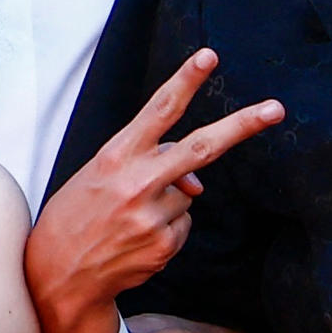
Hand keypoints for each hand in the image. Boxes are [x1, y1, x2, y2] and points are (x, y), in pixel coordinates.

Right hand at [24, 50, 282, 332]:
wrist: (56, 275)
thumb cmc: (76, 217)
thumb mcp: (100, 177)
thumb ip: (147, 165)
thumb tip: (198, 183)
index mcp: (115, 156)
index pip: (157, 111)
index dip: (185, 81)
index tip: (208, 57)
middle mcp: (136, 182)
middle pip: (201, 146)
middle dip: (242, 126)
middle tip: (276, 109)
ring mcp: (152, 216)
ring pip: (186, 196)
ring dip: (168, 203)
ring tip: (129, 220)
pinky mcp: (163, 245)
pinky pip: (183, 227)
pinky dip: (166, 231)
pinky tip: (135, 240)